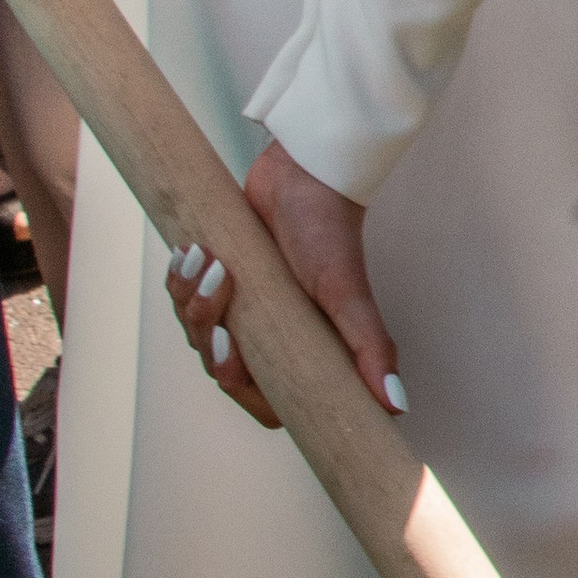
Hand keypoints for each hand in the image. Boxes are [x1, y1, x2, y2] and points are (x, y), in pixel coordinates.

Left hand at [163, 140, 403, 430]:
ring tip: (211, 258)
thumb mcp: (348, 294)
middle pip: (220, 369)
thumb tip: (397, 404)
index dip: (240, 388)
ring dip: (191, 298)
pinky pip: (181, 299)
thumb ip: (370, 349)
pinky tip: (194, 252)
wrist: (301, 172)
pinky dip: (180, 280)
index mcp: (303, 351)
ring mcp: (241, 310)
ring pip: (195, 333)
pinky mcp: (216, 281)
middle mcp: (271, 337)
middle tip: (223, 286)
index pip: (264, 404)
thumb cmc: (329, 231)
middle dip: (208, 331)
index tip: (233, 352)